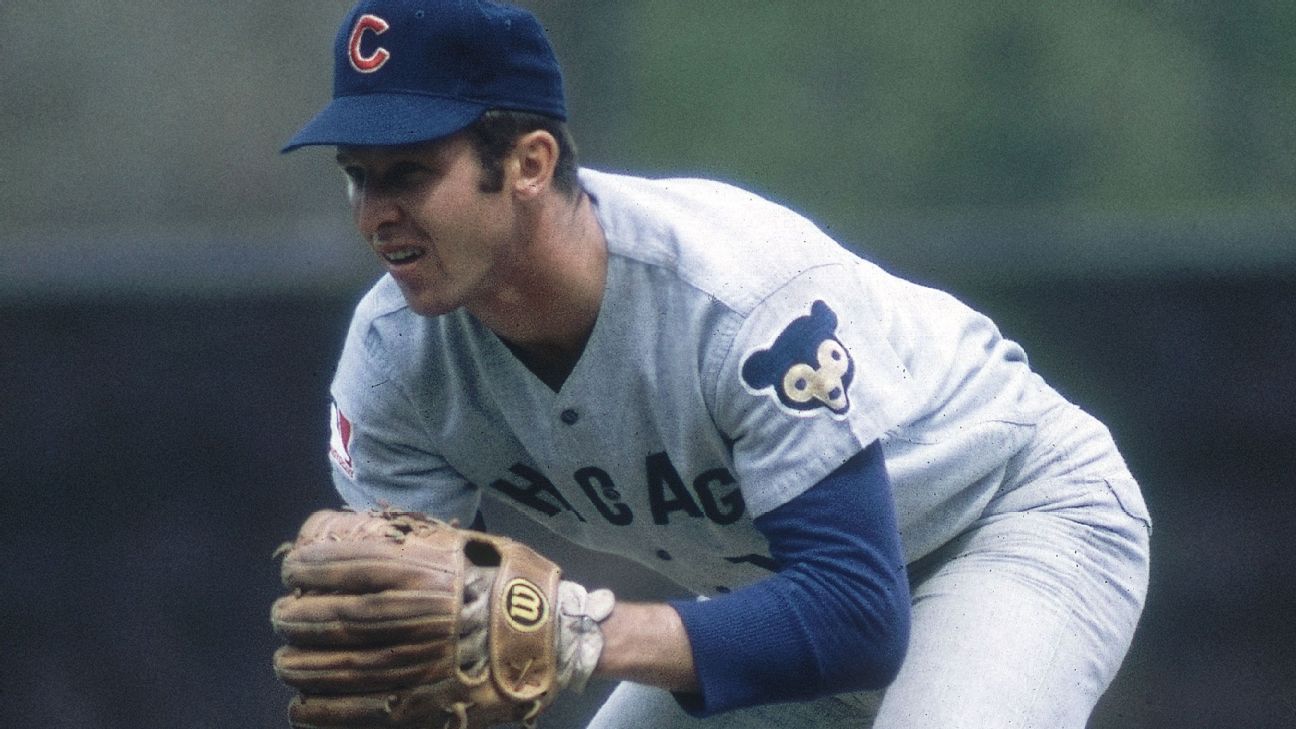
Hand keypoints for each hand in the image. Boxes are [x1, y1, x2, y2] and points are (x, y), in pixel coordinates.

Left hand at [269, 509, 613, 728]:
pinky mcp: (413, 703)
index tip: (294, 571)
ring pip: (322, 667)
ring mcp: (405, 663)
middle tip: (288, 615)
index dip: (300, 567)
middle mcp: (402, 615)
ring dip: (294, 662)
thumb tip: (356, 533)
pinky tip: (302, 701)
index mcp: (412, 569)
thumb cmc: (505, 580)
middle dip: (291, 616)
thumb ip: (408, 539)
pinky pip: (345, 711)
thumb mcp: (459, 541)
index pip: (329, 564)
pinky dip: (313, 708)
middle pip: (317, 617)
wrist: (551, 635)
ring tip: (289, 658)